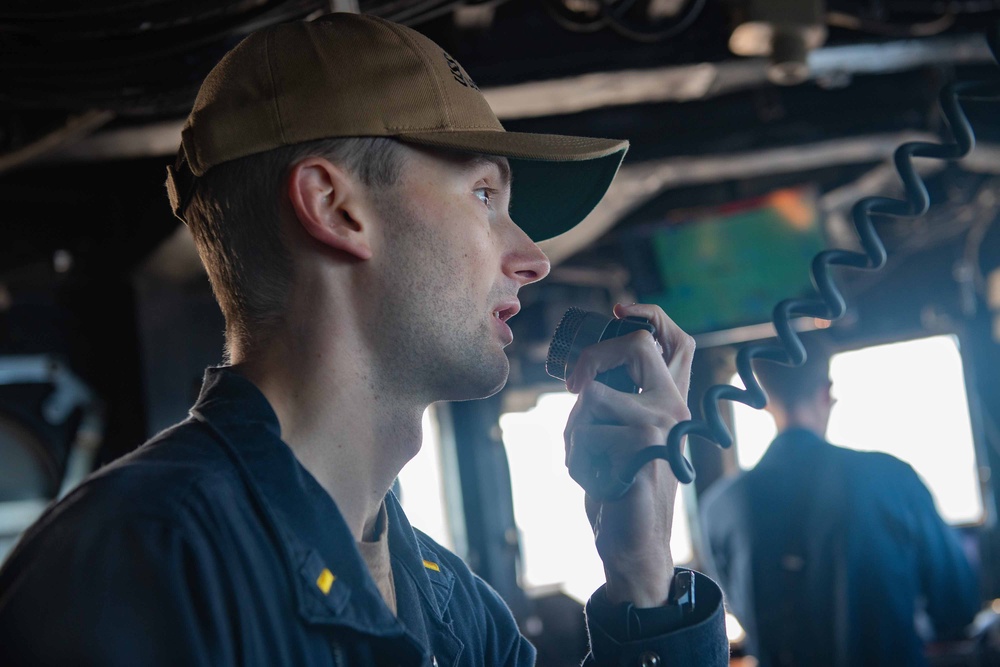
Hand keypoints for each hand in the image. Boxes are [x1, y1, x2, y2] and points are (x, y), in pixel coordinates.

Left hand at [563, 303, 694, 606]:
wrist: (631, 544)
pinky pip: (586, 432)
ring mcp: (664, 428)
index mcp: (670, 400)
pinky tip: (594, 481)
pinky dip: (576, 458)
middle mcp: (675, 408)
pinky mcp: (645, 451)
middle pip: (635, 346)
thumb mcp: (619, 433)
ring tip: (587, 460)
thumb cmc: (618, 484)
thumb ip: (618, 397)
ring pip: (593, 395)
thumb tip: (590, 366)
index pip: (676, 341)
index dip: (650, 315)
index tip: (620, 310)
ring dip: (574, 429)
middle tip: (574, 390)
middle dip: (592, 361)